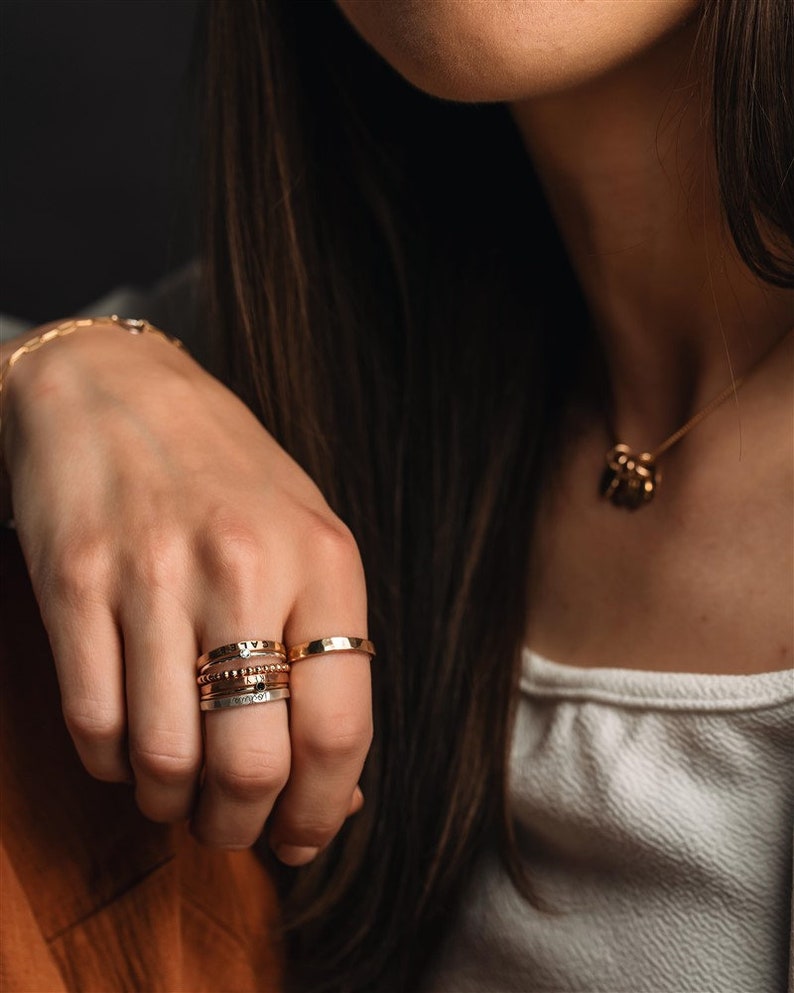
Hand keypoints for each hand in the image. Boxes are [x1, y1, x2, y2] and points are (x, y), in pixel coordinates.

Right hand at [0, 320, 371, 861]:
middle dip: (241, 826)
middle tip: (233, 826)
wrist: (118, 387)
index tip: (306, 836)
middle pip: (252, 765)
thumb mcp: (308, 541)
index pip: (339, 729)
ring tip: (178, 791)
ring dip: (172, 804)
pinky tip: (128, 745)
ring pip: (164, 760)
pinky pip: (94, 724)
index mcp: (323, 560)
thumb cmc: (229, 474)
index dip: (325, 810)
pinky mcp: (74, 583)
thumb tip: (343, 789)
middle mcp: (243, 568)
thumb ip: (331, 657)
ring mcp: (152, 575)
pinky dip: (111, 764)